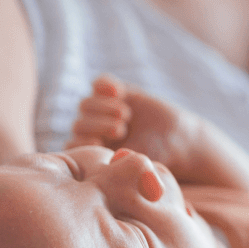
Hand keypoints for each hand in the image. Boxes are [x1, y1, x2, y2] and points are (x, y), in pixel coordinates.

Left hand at [68, 76, 196, 164]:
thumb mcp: (136, 163)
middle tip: (120, 130)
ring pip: (86, 104)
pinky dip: (105, 85)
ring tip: (126, 114)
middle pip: (78, 124)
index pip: (73, 146)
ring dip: (102, 108)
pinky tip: (119, 91)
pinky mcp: (114, 92)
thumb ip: (118, 162)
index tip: (98, 143)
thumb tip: (105, 160)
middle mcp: (92, 132)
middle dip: (97, 126)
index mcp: (92, 153)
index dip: (81, 142)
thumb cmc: (156, 155)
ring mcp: (101, 111)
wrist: (175, 138)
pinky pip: (99, 83)